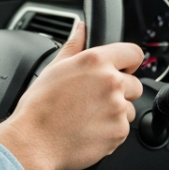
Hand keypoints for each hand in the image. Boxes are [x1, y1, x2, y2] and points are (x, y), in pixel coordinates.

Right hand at [0, 22, 143, 169]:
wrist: (34, 141)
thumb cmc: (39, 106)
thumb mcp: (54, 68)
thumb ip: (74, 45)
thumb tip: (81, 28)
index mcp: (96, 62)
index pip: (133, 53)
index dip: (128, 62)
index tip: (122, 69)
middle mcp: (111, 82)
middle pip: (134, 84)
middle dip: (120, 91)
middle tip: (94, 98)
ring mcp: (118, 108)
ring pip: (128, 108)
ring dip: (115, 112)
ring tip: (88, 116)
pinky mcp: (119, 132)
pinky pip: (122, 128)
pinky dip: (110, 130)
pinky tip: (88, 129)